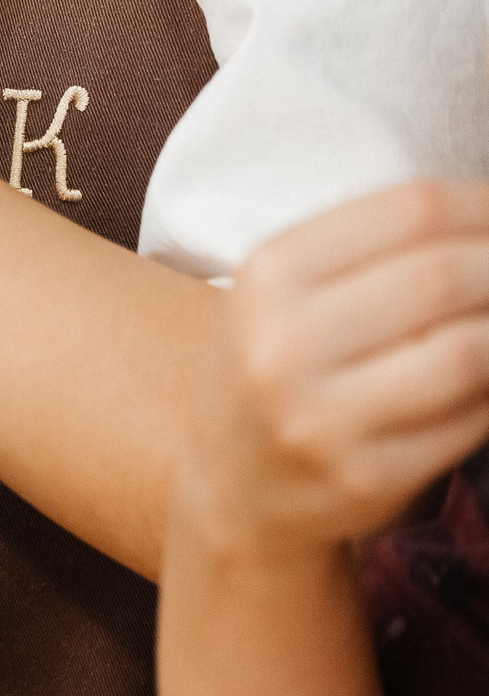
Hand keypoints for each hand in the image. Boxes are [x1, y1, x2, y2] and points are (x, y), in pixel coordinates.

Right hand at [178, 182, 488, 560]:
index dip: (487, 206)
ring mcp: (321, 418)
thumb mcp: (287, 294)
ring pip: (469, 352)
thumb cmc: (277, 370)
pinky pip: (472, 420)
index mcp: (268, 276)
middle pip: (442, 276)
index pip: (411, 210)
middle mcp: (282, 344)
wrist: (232, 489)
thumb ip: (378, 250)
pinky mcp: (364, 477)